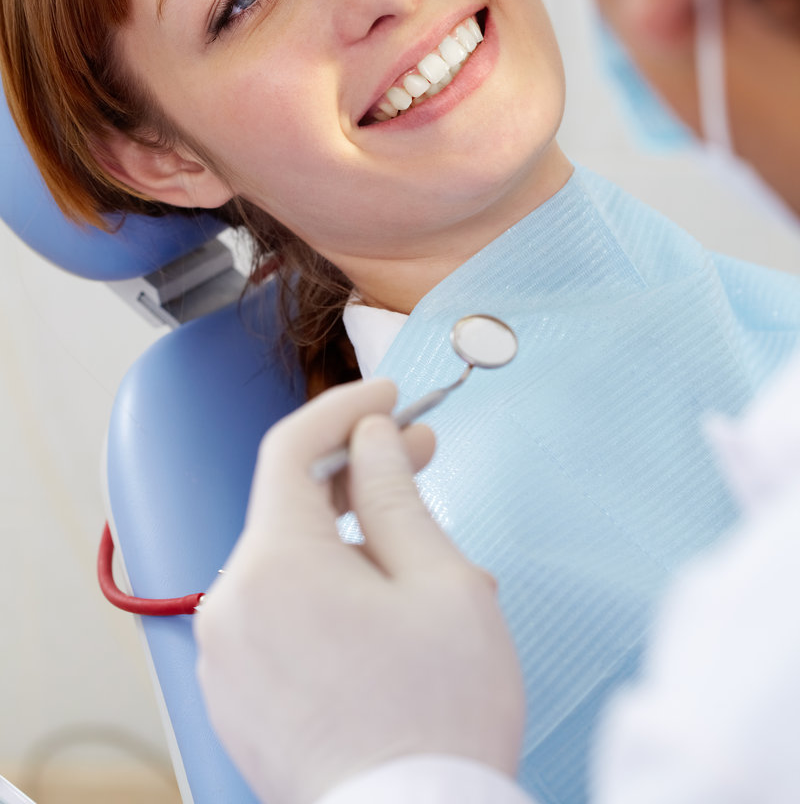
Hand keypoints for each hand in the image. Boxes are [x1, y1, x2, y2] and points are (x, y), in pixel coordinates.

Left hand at [195, 378, 524, 803]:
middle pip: (290, 507)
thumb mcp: (440, 584)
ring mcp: (227, 659)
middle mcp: (231, 607)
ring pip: (290, 564)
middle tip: (419, 455)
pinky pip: (278, 616)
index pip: (292, 449)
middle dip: (357, 476)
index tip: (388, 397)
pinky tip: (386, 614)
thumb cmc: (437, 722)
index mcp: (274, 568)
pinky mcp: (237, 698)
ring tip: (428, 570)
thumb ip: (396, 492)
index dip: (344, 408)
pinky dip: (326, 595)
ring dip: (352, 544)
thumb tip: (372, 439)